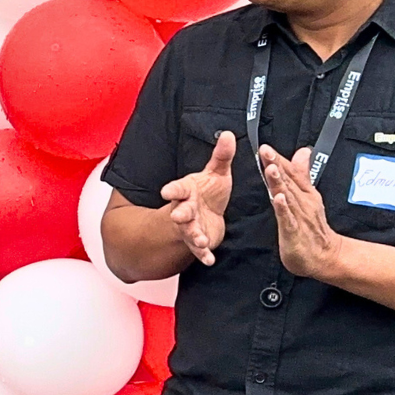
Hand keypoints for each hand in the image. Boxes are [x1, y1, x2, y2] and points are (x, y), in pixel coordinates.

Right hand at [161, 130, 236, 265]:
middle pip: (179, 211)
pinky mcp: (199, 241)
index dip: (172, 190)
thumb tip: (228, 134)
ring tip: (200, 240)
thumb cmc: (209, 192)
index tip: (165, 192)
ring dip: (193, 236)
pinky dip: (203, 255)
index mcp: (187, 191)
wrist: (207, 215)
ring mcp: (191, 226)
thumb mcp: (217, 173)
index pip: (177, 189)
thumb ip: (221, 157)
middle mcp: (185, 209)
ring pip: (189, 232)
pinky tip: (209, 260)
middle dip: (179, 214)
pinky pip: (200, 250)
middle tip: (178, 216)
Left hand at [261, 145, 344, 278]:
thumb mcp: (308, 196)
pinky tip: (278, 198)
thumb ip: (302, 174)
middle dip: (276, 164)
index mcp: (303, 193)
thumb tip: (303, 152)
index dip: (278, 159)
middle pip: (287, 180)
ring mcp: (298, 216)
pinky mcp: (294, 231)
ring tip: (270, 168)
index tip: (266, 146)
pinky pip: (287, 218)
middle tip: (265, 150)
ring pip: (287, 195)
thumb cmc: (312, 227)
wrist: (325, 256)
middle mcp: (301, 201)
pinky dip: (283, 207)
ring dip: (279, 181)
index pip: (290, 172)